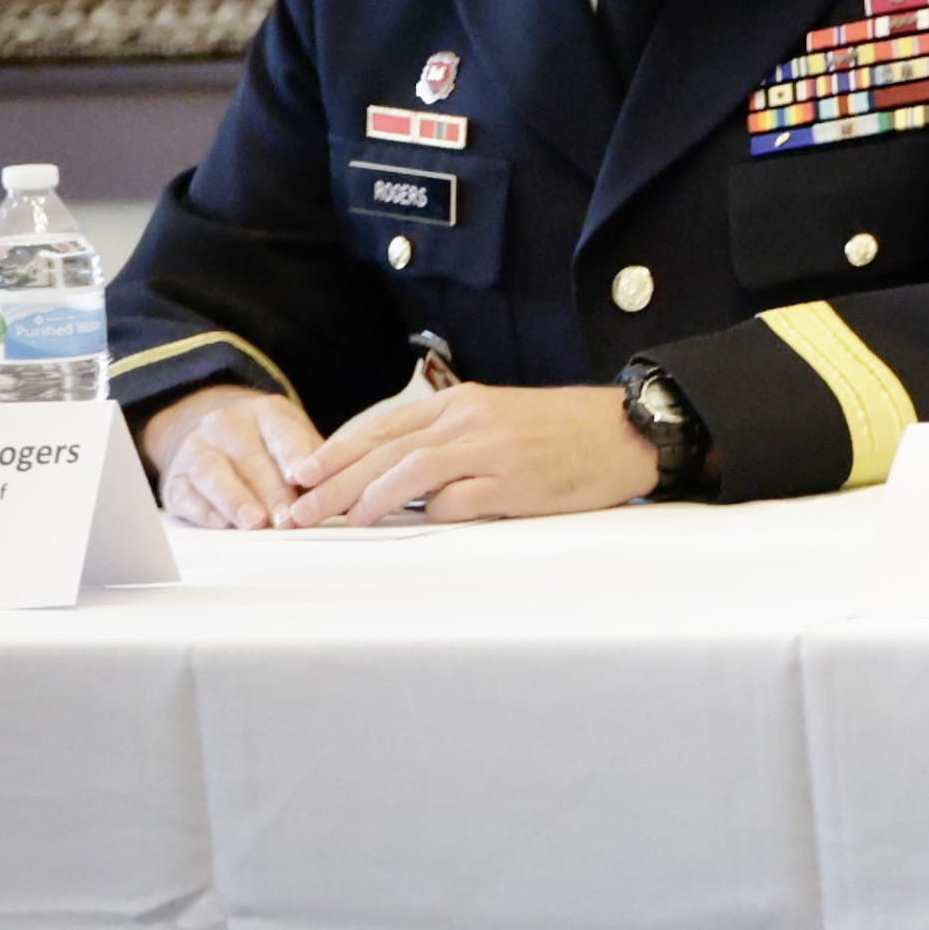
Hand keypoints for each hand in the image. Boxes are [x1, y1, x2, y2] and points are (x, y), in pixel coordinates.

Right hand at [138, 385, 318, 529]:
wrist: (214, 435)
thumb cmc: (268, 446)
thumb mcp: (296, 440)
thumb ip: (316, 465)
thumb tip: (342, 495)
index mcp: (264, 413)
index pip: (282, 433)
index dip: (293, 456)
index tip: (303, 477)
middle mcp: (225, 425)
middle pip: (249, 459)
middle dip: (271, 492)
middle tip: (289, 519)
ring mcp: (195, 449)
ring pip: (213, 473)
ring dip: (236, 500)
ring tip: (255, 523)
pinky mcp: (175, 479)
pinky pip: (187, 495)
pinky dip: (205, 511)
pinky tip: (223, 524)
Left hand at [273, 374, 655, 526]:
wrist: (630, 430)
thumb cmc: (564, 431)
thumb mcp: (499, 418)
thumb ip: (450, 439)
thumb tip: (395, 475)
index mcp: (462, 402)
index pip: (381, 426)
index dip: (335, 451)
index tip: (301, 475)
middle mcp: (470, 421)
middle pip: (384, 451)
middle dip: (333, 483)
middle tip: (298, 511)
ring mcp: (494, 450)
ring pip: (410, 472)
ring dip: (367, 499)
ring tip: (339, 522)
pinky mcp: (519, 483)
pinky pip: (460, 501)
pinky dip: (430, 515)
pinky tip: (410, 527)